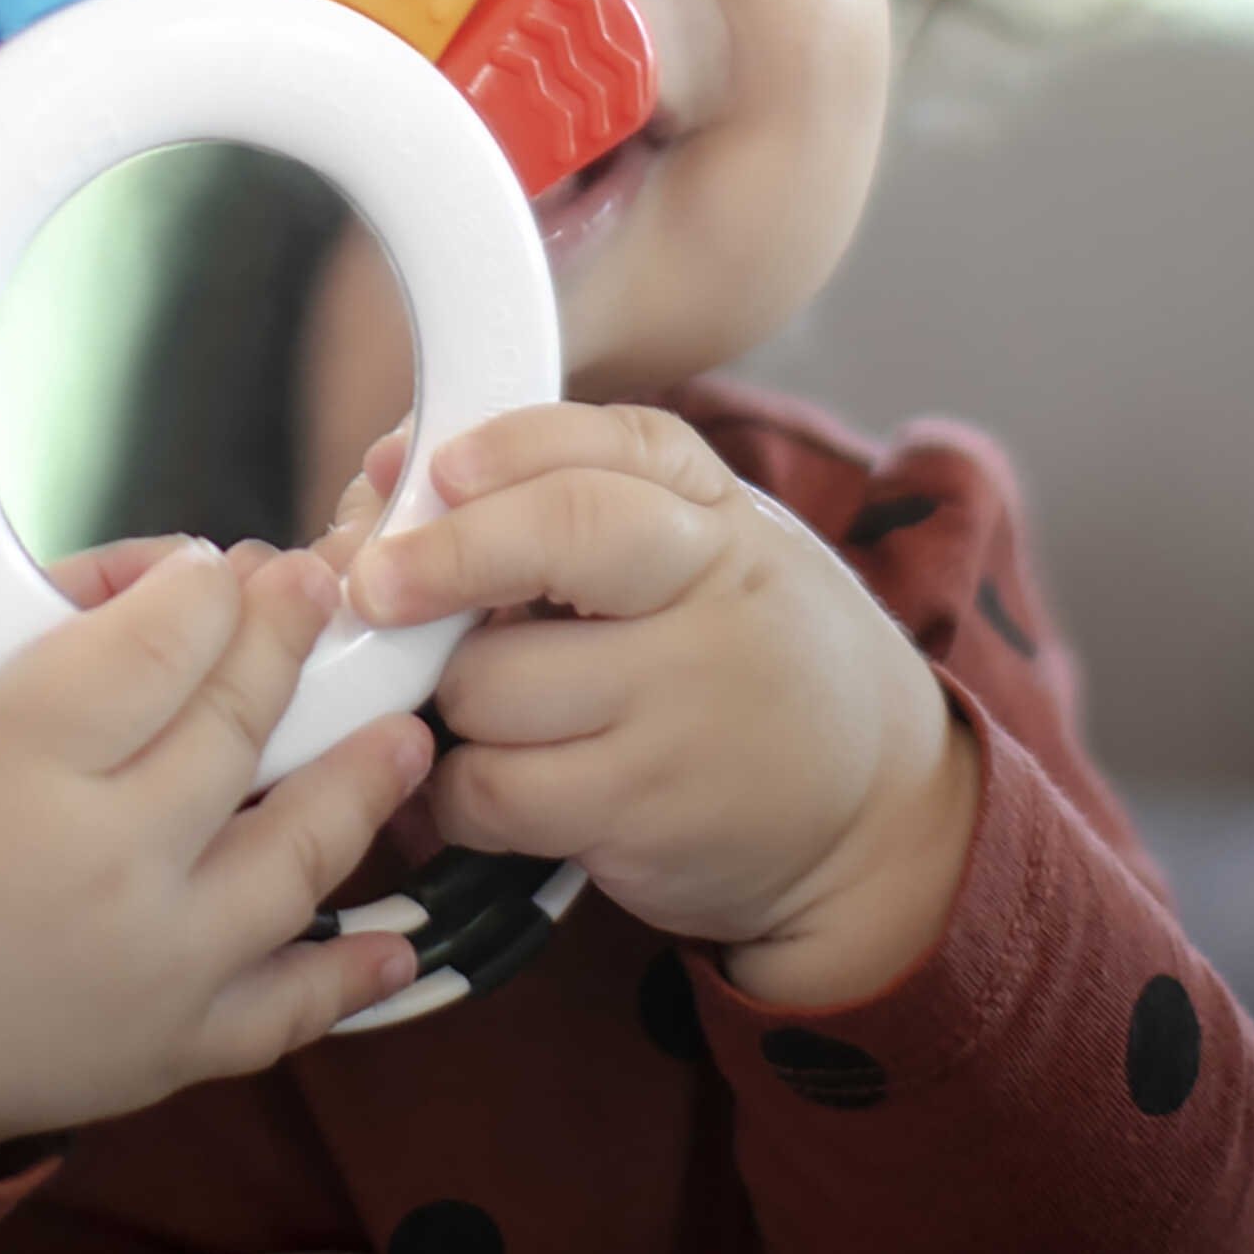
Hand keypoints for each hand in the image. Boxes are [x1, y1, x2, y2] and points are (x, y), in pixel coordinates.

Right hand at [0, 535, 434, 1159]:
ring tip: (404, 737)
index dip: (207, 592)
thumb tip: (157, 569)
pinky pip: (289, 1007)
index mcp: (17, 762)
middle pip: (236, 729)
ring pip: (296, 854)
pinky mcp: (172, 1047)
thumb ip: (25, 623)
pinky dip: (349, 974)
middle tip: (320, 596)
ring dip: (363, 787)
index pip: (159, 646)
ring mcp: (152, 961)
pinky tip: (397, 944)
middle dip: (286, 646)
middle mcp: (103, 859)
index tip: (231, 568)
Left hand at [337, 407, 980, 1005]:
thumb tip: (383, 471)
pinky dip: (459, 791)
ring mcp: (683, 703)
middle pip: (560, 533)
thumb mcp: (703, 552)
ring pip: (491, 681)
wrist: (878, 809)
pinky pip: (491, 789)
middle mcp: (711, 591)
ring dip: (448, 701)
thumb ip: (562, 499)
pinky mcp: (645, 808)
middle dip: (444, 555)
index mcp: (718, 512)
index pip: (610, 444)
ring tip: (480, 711)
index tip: (429, 470)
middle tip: (375, 585)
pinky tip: (492, 782)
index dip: (502, 449)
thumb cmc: (748, 658)